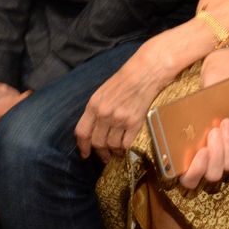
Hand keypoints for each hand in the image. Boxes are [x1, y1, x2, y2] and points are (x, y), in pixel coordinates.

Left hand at [74, 36, 174, 162]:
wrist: (146, 71)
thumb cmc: (125, 78)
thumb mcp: (103, 91)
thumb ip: (97, 109)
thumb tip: (94, 127)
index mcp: (94, 105)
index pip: (82, 132)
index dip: (82, 146)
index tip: (85, 154)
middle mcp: (104, 114)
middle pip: (97, 142)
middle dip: (100, 153)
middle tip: (104, 157)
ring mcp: (120, 119)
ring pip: (112, 145)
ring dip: (113, 152)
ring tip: (117, 153)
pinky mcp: (135, 122)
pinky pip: (127, 143)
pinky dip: (125, 149)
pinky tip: (126, 149)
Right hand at [177, 118, 228, 188]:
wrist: (210, 123)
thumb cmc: (188, 129)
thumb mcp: (179, 132)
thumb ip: (174, 135)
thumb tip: (166, 124)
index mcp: (186, 172)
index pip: (191, 180)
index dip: (197, 169)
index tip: (202, 151)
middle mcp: (206, 175)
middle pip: (214, 174)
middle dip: (216, 152)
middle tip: (214, 132)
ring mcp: (224, 169)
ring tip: (225, 124)